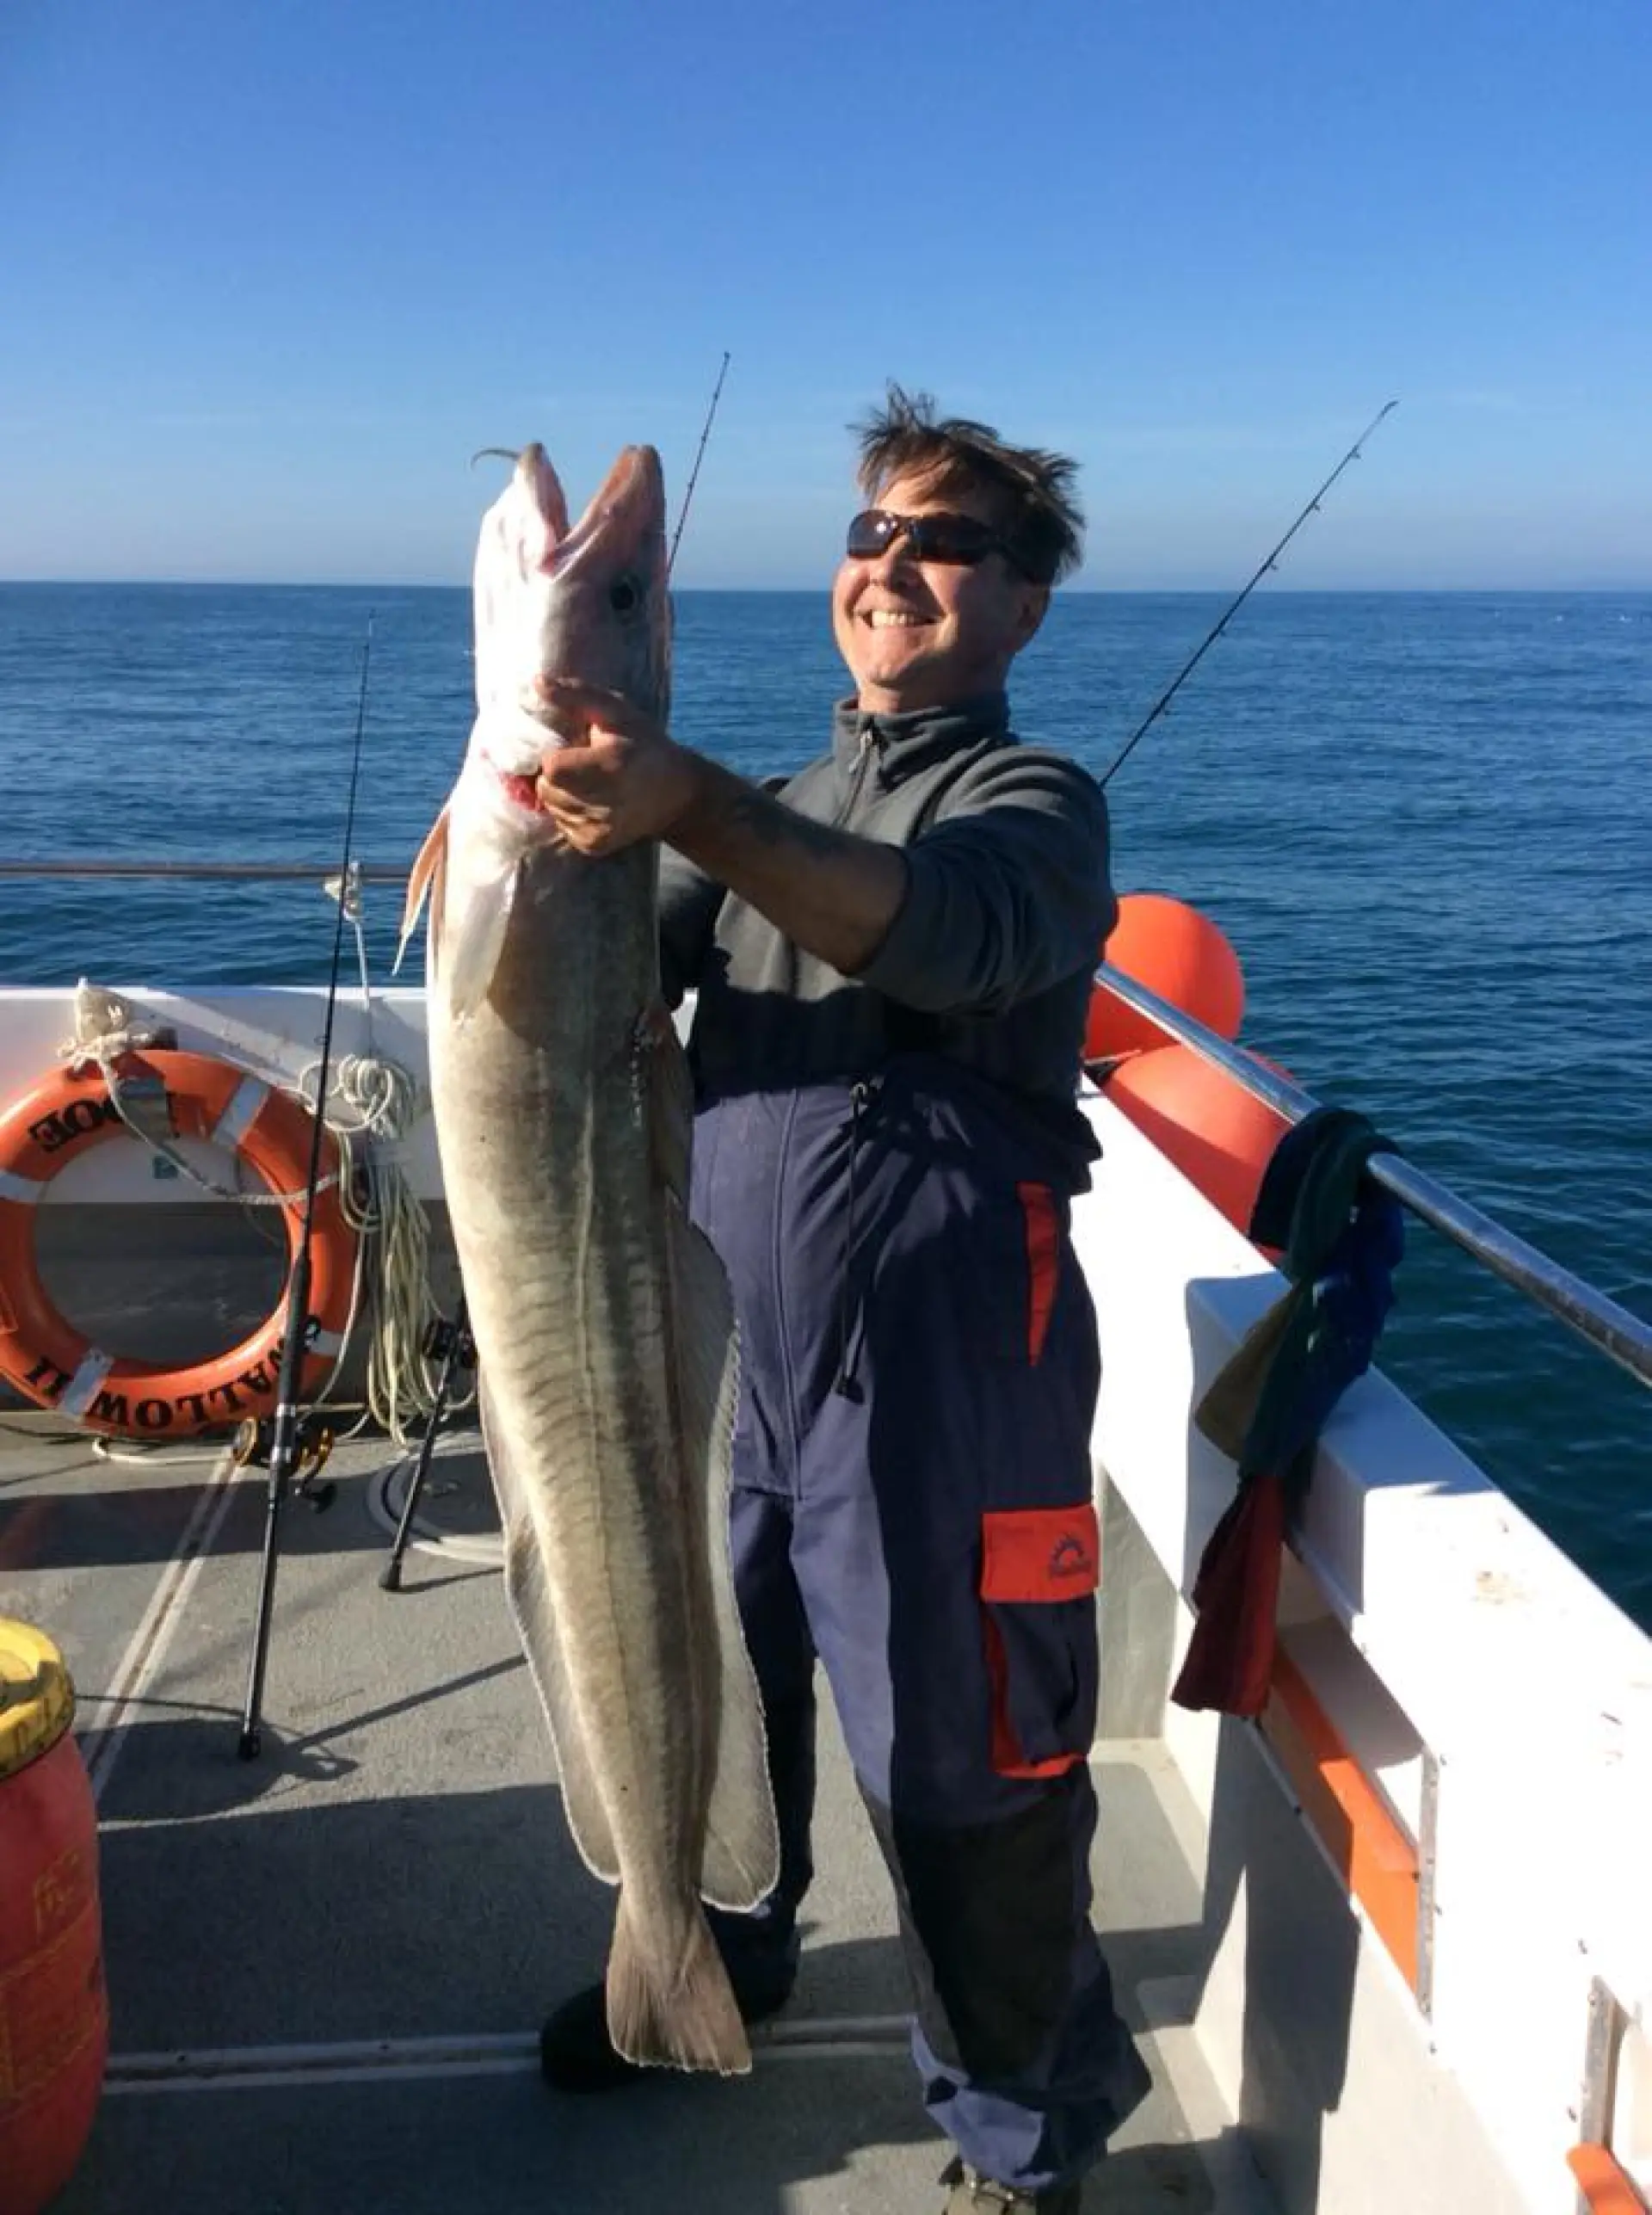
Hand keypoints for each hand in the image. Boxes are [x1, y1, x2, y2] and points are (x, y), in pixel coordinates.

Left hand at [533, 679, 701, 855]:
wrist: (677, 795)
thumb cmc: (643, 744)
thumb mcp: (616, 711)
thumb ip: (575, 696)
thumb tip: (535, 684)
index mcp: (611, 765)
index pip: (552, 766)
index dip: (554, 755)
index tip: (571, 749)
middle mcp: (606, 803)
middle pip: (547, 789)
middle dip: (555, 775)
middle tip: (580, 765)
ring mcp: (600, 829)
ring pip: (551, 808)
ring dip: (561, 794)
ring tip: (588, 783)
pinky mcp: (595, 846)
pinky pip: (561, 825)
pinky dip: (570, 812)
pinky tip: (593, 802)